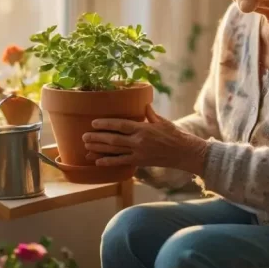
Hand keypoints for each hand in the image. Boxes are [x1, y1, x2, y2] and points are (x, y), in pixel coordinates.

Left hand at [82, 105, 207, 174]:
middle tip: (84, 136)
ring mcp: (138, 153)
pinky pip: (121, 162)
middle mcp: (138, 141)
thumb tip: (144, 104)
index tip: (94, 123)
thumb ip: (150, 114)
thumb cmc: (174, 134)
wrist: (184, 152)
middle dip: (97, 138)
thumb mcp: (162, 121)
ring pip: (114, 151)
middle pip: (113, 139)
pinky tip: (97, 161)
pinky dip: (108, 162)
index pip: (120, 125)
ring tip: (86, 147)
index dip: (106, 124)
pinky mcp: (140, 162)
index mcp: (143, 128)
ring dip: (99, 149)